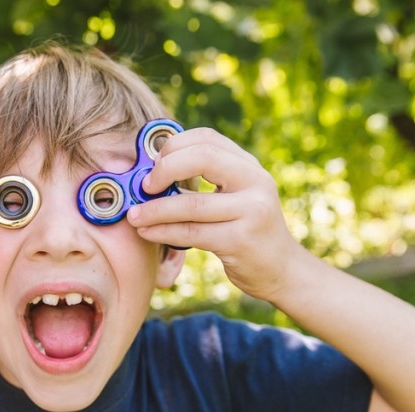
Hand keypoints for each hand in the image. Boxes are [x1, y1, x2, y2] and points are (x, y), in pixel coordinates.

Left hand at [126, 127, 304, 300]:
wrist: (280, 269)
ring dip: (154, 209)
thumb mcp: (235, 197)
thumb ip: (205, 180)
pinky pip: (191, 233)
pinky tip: (146, 232)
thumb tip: (152, 169)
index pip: (208, 139)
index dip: (174, 146)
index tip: (152, 164)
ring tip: (134, 215)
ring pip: (191, 204)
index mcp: (249, 166)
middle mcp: (255, 182)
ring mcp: (251, 211)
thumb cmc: (246, 231)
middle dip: (164, 169)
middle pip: (202, 159)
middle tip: (143, 186)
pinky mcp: (240, 241)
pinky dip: (163, 231)